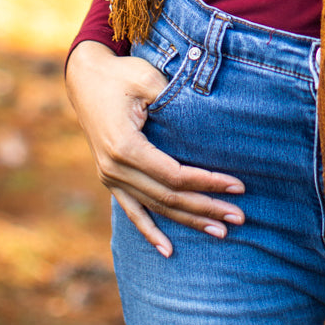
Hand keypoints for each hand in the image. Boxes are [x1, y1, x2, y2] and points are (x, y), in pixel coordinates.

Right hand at [65, 39, 244, 256]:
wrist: (85, 77)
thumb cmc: (122, 74)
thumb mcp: (148, 79)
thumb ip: (174, 99)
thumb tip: (209, 117)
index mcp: (125, 146)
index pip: (175, 176)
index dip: (208, 183)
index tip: (238, 187)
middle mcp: (115, 168)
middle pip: (169, 197)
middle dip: (206, 208)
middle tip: (240, 217)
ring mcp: (110, 176)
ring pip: (155, 208)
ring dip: (188, 221)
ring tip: (220, 232)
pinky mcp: (110, 178)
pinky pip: (132, 210)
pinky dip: (150, 231)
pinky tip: (168, 251)